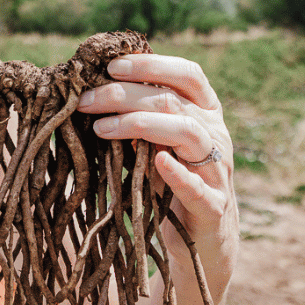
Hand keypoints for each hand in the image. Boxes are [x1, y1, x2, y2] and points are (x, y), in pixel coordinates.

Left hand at [74, 53, 236, 249]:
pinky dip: (178, 174)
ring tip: (101, 128)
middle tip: (85, 100)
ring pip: (188, 133)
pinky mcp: (214, 207)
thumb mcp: (157, 146)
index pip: (188, 74)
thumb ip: (139, 120)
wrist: (203, 241)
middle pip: (174, 101)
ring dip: (140, 125)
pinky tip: (157, 161)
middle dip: (124, 95)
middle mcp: (216, 136)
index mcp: (206, 114)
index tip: (111, 66)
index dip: (152, 64)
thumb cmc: (172, 185)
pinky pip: (198, 188)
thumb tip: (94, 94)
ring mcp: (218, 171)